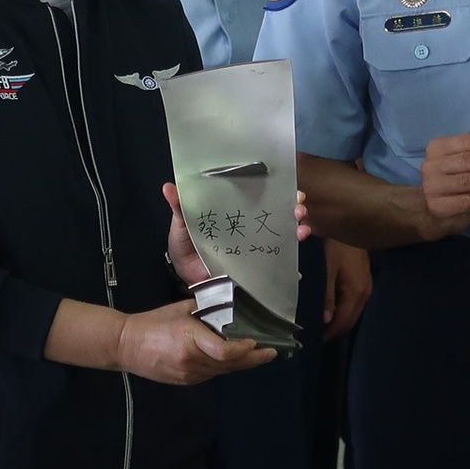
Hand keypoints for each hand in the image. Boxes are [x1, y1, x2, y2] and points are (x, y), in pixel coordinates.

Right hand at [117, 299, 275, 384]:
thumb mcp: (181, 309)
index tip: (255, 343)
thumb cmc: (153, 322)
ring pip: (222, 371)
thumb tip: (227, 306)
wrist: (127, 345)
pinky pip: (212, 374)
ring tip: (260, 356)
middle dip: (253, 359)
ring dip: (242, 364)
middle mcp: (192, 361)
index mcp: (190, 340)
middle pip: (229, 364)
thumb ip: (205, 309)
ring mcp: (189, 374)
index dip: (242, 350)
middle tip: (272, 352)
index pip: (223, 351)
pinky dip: (225, 367)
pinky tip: (235, 361)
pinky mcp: (186, 381)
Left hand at [162, 183, 312, 285]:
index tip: (287, 184)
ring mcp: (258, 249)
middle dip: (294, 207)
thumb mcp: (181, 228)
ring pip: (285, 235)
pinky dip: (293, 260)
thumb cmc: (186, 251)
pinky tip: (297, 260)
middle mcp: (251, 228)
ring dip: (298, 228)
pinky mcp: (260, 270)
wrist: (187, 283)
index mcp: (235, 213)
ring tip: (301, 228)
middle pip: (279, 213)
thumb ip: (179, 209)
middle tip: (298, 206)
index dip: (277, 189)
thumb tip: (168, 187)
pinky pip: (281, 263)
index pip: (260, 196)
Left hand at [322, 239, 371, 339]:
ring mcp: (366, 286)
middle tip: (313, 334)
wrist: (352, 222)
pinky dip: (342, 308)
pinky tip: (329, 306)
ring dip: (338, 319)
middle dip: (333, 329)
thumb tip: (325, 320)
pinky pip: (353, 301)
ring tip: (318, 322)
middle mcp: (365, 293)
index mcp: (356, 293)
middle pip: (350, 320)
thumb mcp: (327, 269)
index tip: (312, 340)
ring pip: (352, 312)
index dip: (329, 334)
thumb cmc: (335, 244)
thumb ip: (326, 295)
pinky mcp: (363, 279)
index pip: (343, 323)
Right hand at [418, 133, 469, 239]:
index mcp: (438, 147)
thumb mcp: (462, 162)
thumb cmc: (455, 179)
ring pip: (468, 181)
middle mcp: (431, 165)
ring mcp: (433, 186)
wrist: (437, 210)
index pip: (466, 140)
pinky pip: (468, 201)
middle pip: (468, 160)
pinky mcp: (439, 206)